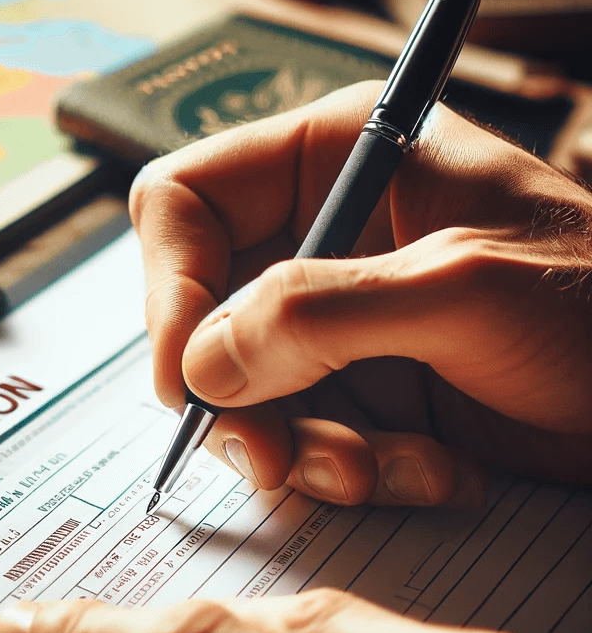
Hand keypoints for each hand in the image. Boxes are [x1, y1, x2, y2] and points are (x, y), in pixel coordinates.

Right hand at [129, 81, 591, 506]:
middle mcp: (319, 236)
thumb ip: (319, 317)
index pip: (184, 205)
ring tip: (387, 470)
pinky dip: (354, 472)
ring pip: (245, 394)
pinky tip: (433, 471)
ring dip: (305, 449)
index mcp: (333, 159)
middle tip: (280, 460)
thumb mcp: (462, 292)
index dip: (169, 290)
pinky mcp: (359, 388)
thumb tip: (199, 365)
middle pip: (202, 316)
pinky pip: (300, 438)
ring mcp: (336, 320)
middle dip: (241, 400)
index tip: (185, 380)